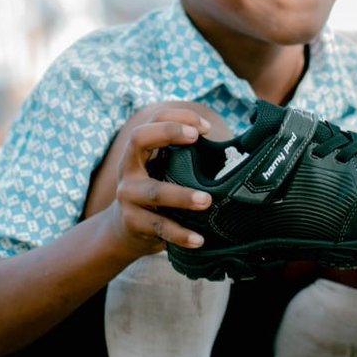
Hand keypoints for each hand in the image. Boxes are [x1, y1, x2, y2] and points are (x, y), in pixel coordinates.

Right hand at [105, 104, 214, 257]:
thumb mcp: (163, 171)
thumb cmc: (156, 194)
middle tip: (196, 137)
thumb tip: (233, 151)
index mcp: (139, 151)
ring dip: (182, 195)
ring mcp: (128, 196)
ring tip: (206, 200)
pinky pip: (159, 227)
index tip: (205, 128)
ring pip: (155, 191)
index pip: (152, 120)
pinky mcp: (133, 222)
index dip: (178, 117)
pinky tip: (199, 240)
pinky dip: (180, 234)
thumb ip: (185, 158)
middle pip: (138, 139)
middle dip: (168, 132)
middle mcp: (129, 168)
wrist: (123, 232)